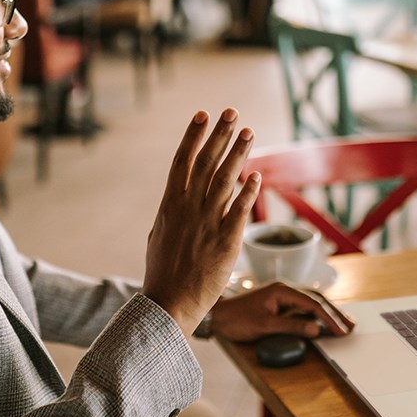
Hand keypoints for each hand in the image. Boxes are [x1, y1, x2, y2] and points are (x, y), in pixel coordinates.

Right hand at [142, 109, 260, 334]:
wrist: (169, 303)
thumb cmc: (162, 273)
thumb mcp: (159, 235)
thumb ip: (171, 213)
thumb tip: (177, 198)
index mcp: (170, 204)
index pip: (182, 161)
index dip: (193, 136)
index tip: (202, 114)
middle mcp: (188, 208)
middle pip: (206, 162)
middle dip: (219, 135)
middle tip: (232, 113)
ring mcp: (207, 223)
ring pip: (225, 179)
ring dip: (238, 154)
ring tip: (249, 132)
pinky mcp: (225, 241)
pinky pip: (240, 210)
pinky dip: (249, 191)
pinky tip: (257, 176)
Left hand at [210, 283, 355, 341]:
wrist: (217, 317)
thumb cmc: (236, 319)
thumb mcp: (264, 325)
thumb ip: (291, 326)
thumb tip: (316, 329)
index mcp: (282, 290)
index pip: (313, 304)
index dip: (329, 318)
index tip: (341, 331)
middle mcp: (284, 289)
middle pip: (316, 299)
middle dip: (334, 313)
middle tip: (351, 326)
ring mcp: (282, 295)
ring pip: (311, 301)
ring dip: (328, 312)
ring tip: (344, 322)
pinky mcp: (279, 302)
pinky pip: (303, 306)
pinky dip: (316, 313)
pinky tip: (324, 319)